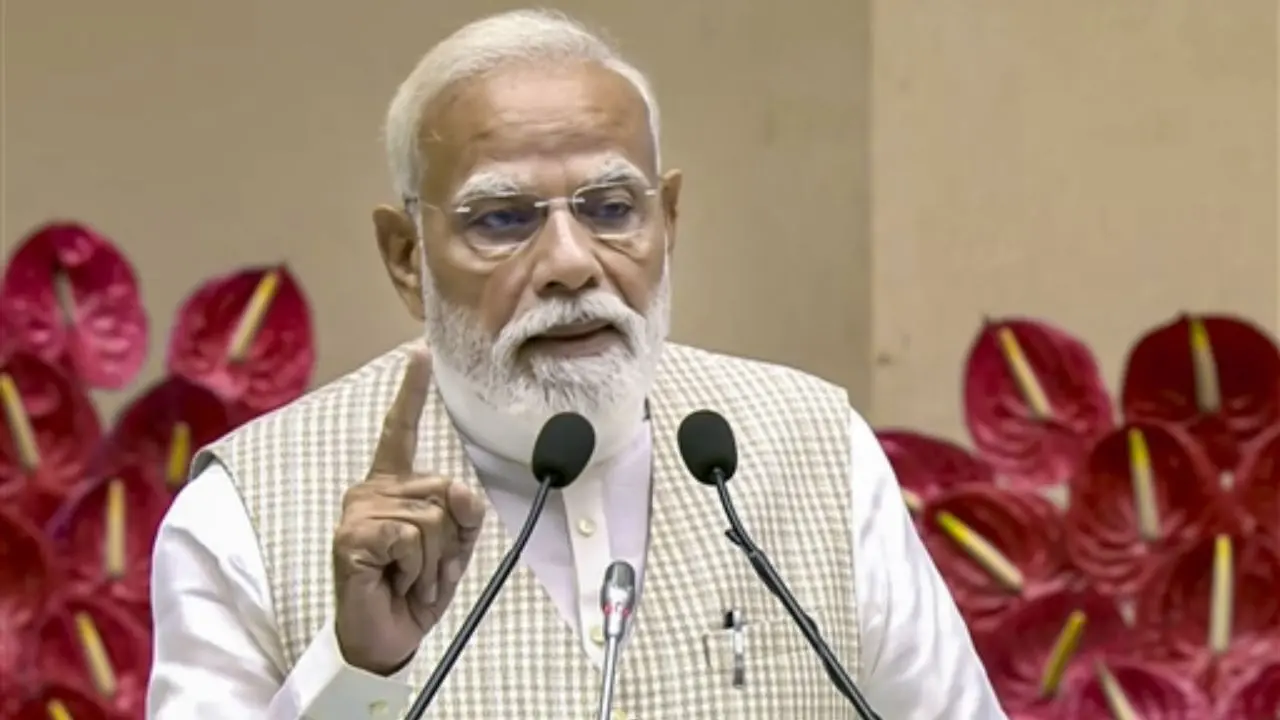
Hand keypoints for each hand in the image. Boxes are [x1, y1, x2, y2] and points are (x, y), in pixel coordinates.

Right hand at [332, 348, 485, 674]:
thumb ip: (464, 515)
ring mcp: (358, 510)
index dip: (411, 392)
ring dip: (434, 561)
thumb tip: (462, 491)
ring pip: (433, 518)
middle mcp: (371, 490)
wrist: (383, 637)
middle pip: (445, 490)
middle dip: (451, 539)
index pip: (401, 431)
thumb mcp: (452, 549)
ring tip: (408, 577)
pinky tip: (394, 581)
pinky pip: (412, 538)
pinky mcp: (352, 536)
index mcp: (393, 487)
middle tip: (423, 568)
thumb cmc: (411, 590)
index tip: (419, 352)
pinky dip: (416, 568)